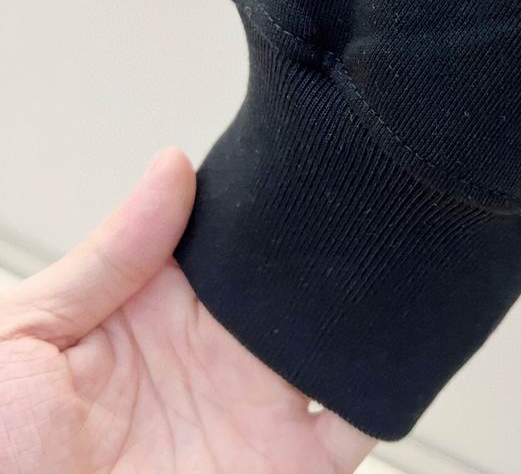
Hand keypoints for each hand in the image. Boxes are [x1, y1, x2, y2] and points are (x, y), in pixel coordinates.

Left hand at [0, 148, 374, 472]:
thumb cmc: (0, 453)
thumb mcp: (26, 334)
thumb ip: (107, 254)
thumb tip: (170, 167)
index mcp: (162, 307)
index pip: (234, 235)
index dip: (267, 198)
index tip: (300, 161)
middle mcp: (220, 350)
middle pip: (294, 280)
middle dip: (328, 244)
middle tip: (357, 203)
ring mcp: (259, 406)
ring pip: (335, 339)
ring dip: (364, 307)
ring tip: (385, 262)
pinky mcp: (290, 464)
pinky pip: (358, 422)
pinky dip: (384, 387)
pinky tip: (396, 347)